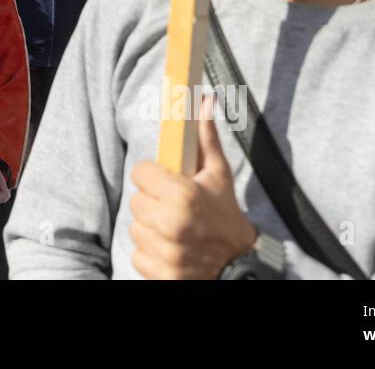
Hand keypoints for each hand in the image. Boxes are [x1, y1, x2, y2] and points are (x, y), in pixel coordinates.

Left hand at [128, 95, 257, 278]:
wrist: (240, 265)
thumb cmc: (226, 215)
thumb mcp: (219, 175)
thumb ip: (205, 138)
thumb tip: (203, 100)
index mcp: (182, 195)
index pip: (139, 173)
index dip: (152, 176)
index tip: (165, 182)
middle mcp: (171, 224)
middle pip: (136, 201)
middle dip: (153, 202)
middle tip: (174, 207)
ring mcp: (165, 252)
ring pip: (135, 228)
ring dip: (151, 228)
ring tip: (174, 229)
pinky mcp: (160, 274)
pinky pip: (138, 255)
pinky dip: (151, 253)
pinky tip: (171, 249)